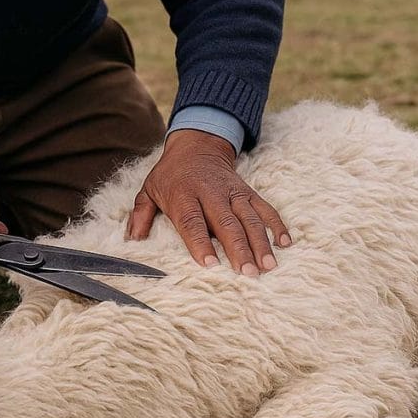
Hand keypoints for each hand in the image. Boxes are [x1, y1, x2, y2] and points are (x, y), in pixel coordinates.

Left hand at [126, 129, 291, 274]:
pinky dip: (276, 224)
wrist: (196, 145)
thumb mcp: (149, 190)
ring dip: (260, 242)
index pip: (191, 221)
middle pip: (226, 222)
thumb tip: (131, 241)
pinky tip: (285, 243)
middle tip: (247, 273)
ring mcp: (232, 192)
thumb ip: (140, 216)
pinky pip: (265, 208)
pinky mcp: (248, 191)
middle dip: (238, 248)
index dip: (200, 243)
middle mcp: (210, 193)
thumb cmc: (170, 175)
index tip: (210, 264)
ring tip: (267, 266)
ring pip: (249, 217)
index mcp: (183, 195)